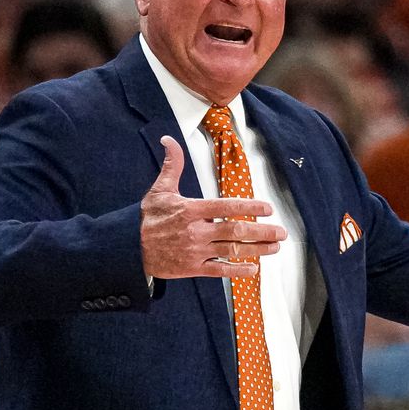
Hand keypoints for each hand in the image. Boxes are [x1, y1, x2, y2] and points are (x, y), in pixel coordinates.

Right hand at [141, 137, 286, 279]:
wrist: (128, 249)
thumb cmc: (146, 219)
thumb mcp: (159, 190)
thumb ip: (172, 166)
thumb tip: (169, 140)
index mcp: (190, 210)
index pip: (226, 206)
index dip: (249, 206)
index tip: (267, 208)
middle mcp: (196, 231)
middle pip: (235, 230)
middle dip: (262, 231)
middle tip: (280, 232)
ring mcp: (195, 251)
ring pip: (232, 250)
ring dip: (257, 249)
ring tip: (275, 247)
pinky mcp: (192, 268)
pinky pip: (219, 270)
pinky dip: (237, 270)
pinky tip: (254, 269)